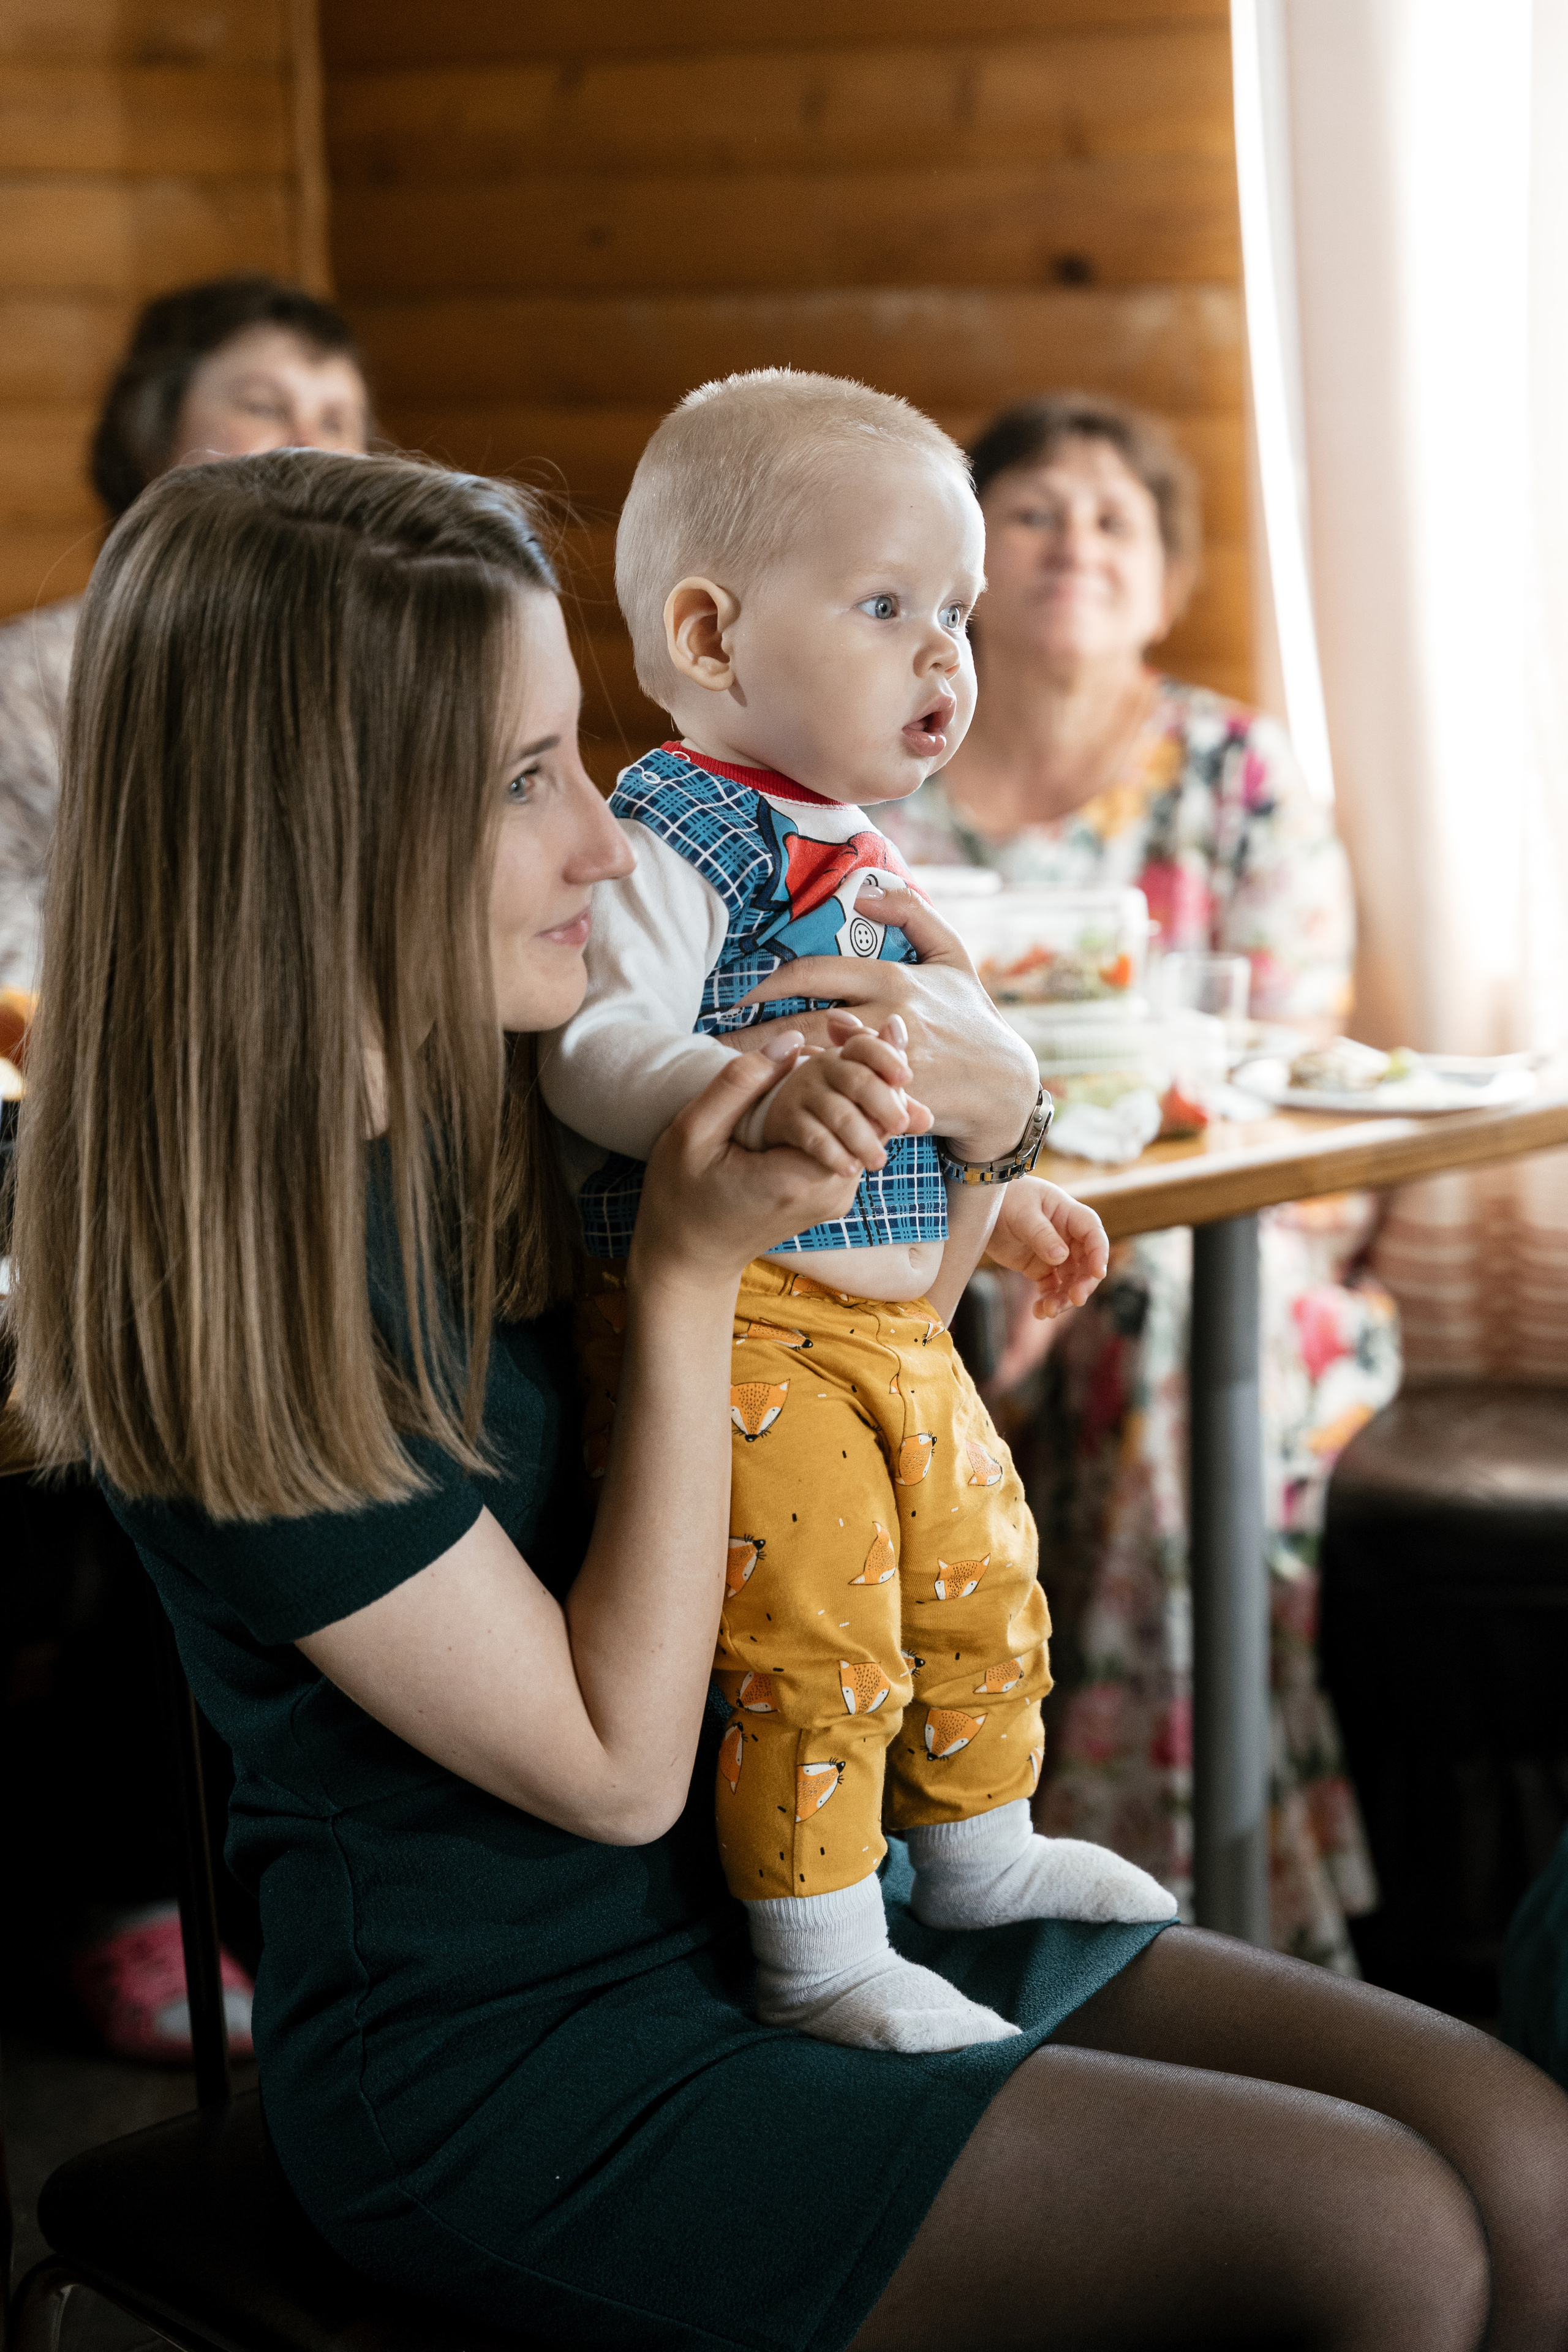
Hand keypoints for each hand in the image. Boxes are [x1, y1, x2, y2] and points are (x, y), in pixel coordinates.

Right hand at [631, 1036, 863, 1297]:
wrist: (688, 1260)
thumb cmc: (681, 1198)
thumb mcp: (693, 1134)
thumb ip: (740, 1084)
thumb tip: (793, 1039)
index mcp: (801, 1177)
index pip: (865, 1111)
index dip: (865, 1064)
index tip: (845, 1030)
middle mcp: (832, 1192)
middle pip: (878, 1119)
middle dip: (870, 1071)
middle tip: (852, 1028)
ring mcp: (836, 1198)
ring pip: (872, 1130)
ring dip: (859, 1090)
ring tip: (842, 1047)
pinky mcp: (831, 1195)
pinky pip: (854, 1143)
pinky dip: (848, 1110)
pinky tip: (827, 1084)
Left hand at [744, 879, 1039, 1161]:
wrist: (1005, 1088)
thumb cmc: (974, 1019)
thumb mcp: (954, 956)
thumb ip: (913, 914)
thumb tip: (865, 889)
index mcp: (892, 978)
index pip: (814, 973)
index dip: (768, 983)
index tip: (735, 993)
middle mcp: (888, 1017)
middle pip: (804, 1023)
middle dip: (754, 1034)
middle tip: (708, 1042)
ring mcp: (890, 1062)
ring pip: (818, 1065)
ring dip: (771, 1070)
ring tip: (728, 1075)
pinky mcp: (895, 1101)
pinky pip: (842, 1102)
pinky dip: (807, 1103)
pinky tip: (771, 1107)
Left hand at [986, 1177, 1108, 1319]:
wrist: (979, 1208)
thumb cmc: (1004, 1199)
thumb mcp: (1022, 1213)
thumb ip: (1041, 1233)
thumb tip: (1061, 1256)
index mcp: (1069, 1215)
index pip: (1092, 1234)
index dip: (1099, 1253)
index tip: (1098, 1272)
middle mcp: (1067, 1236)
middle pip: (1086, 1263)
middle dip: (1083, 1283)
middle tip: (1075, 1299)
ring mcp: (1055, 1254)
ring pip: (1070, 1281)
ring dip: (1064, 1298)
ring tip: (1048, 1310)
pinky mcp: (1040, 1268)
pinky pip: (1051, 1288)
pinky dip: (1048, 1301)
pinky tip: (1039, 1311)